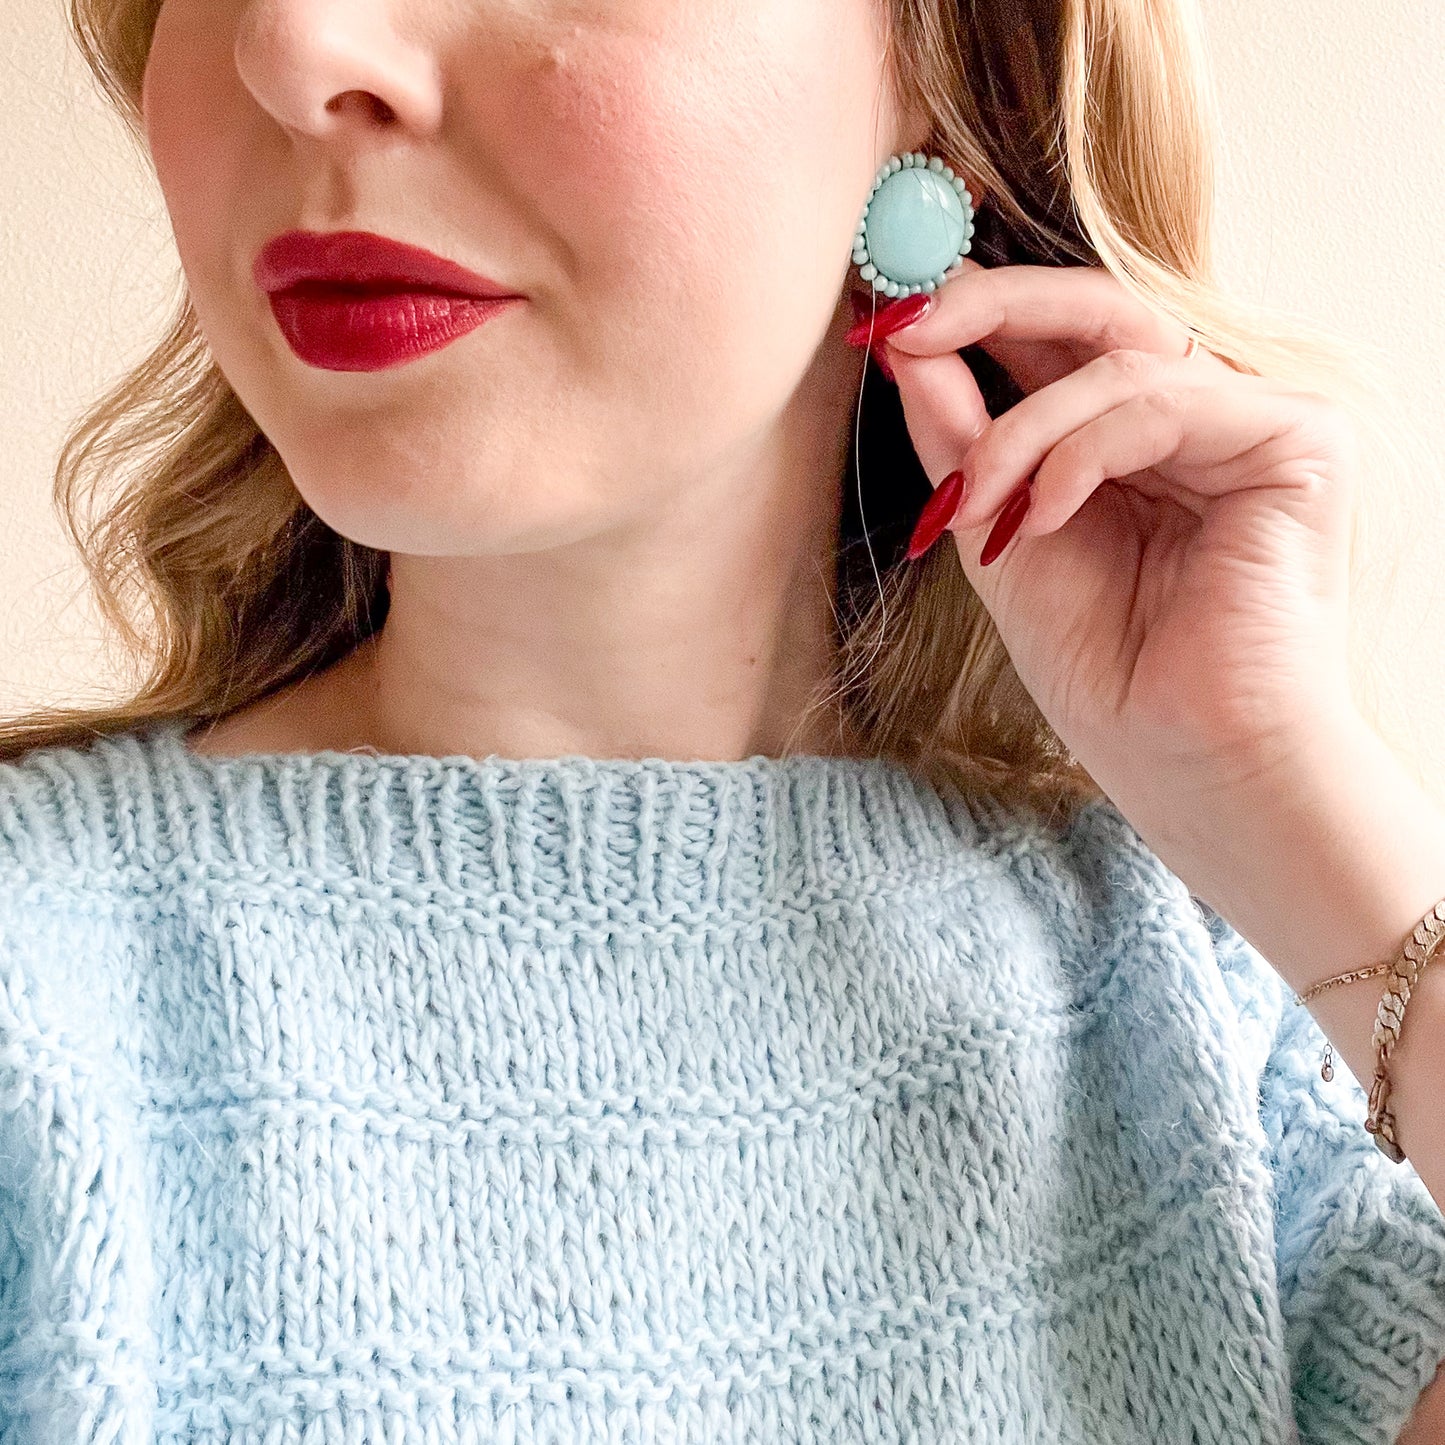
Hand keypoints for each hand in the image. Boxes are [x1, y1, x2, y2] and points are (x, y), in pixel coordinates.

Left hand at [855, 259, 1365, 821]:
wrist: (1187, 764)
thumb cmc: (1108, 672)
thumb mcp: (1000, 536)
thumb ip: (961, 441)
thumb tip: (902, 342)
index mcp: (1135, 438)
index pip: (1057, 339)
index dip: (972, 314)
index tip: (883, 317)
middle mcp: (1198, 417)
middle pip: (1096, 309)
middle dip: (988, 307)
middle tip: (906, 324)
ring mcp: (1253, 423)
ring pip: (1115, 361)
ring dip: (1019, 432)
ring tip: (977, 508)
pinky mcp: (1300, 442)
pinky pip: (1162, 405)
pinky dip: (1081, 457)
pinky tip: (1041, 520)